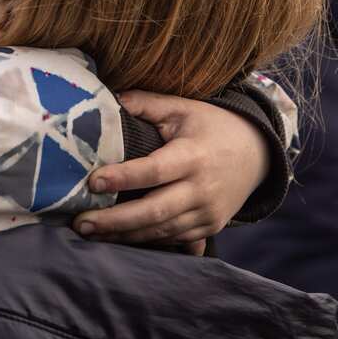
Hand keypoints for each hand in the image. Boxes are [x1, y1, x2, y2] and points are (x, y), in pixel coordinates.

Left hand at [73, 90, 269, 248]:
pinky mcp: (209, 227)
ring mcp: (207, 213)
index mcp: (193, 157)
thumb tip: (110, 97)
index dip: (123, 177)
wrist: (257, 153)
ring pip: (161, 230)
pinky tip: (116, 239)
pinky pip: (173, 239)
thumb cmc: (211, 126)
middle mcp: (202, 189)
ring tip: (90, 232)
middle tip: (81, 223)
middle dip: (116, 220)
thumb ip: (147, 104)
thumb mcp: (182, 109)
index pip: (154, 170)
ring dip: (124, 235)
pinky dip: (144, 241)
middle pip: (155, 211)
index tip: (92, 182)